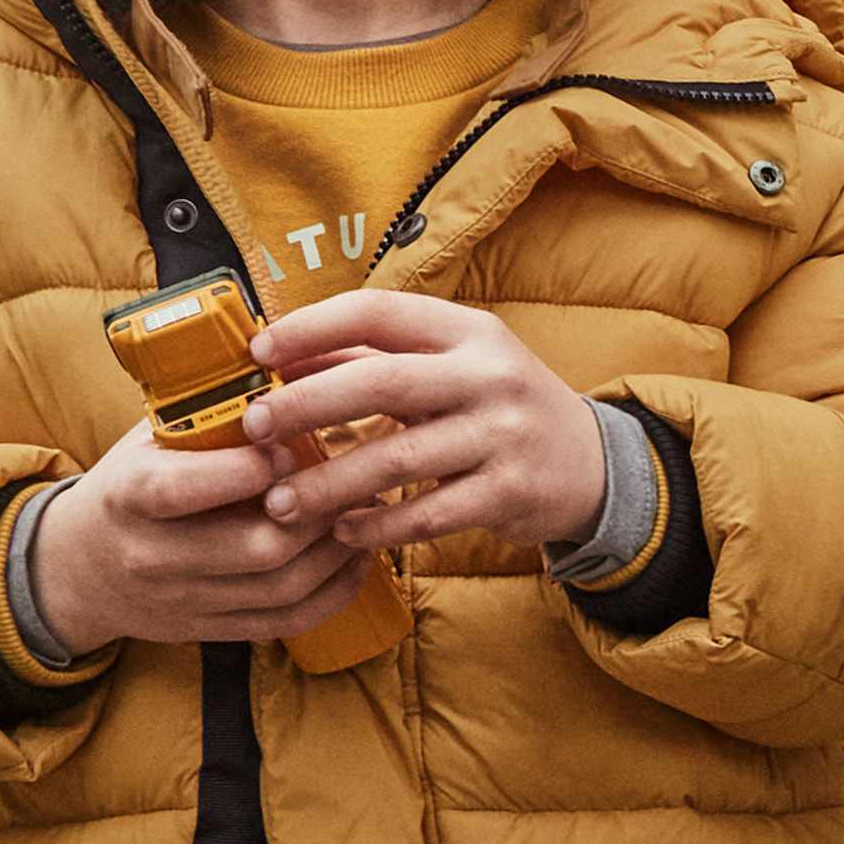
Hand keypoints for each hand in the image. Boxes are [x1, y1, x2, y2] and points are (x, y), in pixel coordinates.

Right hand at [30, 417, 368, 654]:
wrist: (78, 570)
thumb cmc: (127, 484)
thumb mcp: (145, 439)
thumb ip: (203, 414)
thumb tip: (286, 365)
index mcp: (130, 495)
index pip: (189, 489)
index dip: (251, 468)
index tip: (291, 442)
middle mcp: (155, 555)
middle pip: (256, 547)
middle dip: (317, 510)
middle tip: (354, 475)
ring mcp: (184, 601)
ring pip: (281, 589)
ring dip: (337, 551)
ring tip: (364, 510)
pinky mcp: (209, 630)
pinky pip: (285, 623)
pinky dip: (332, 594)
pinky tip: (355, 558)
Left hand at [242, 295, 605, 552]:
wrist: (590, 464)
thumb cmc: (496, 407)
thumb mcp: (451, 366)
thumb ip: (374, 360)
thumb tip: (281, 360)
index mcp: (466, 330)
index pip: (377, 312)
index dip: (311, 328)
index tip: (259, 352)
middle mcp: (488, 375)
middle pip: (380, 381)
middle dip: (305, 405)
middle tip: (253, 429)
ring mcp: (502, 435)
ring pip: (397, 457)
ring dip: (329, 482)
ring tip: (280, 502)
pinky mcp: (509, 493)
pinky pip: (428, 514)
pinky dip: (378, 525)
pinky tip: (342, 531)